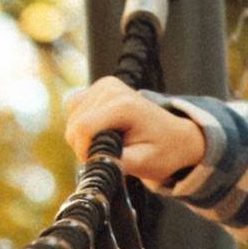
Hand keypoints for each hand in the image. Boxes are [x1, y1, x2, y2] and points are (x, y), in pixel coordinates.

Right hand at [61, 80, 207, 188]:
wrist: (175, 137)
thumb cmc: (162, 151)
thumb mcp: (144, 163)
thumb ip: (117, 162)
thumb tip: (94, 162)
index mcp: (124, 105)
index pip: (83, 128)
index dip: (84, 151)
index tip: (101, 161)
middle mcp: (111, 89)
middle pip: (74, 125)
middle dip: (85, 146)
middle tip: (110, 153)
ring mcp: (104, 85)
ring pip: (71, 118)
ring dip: (84, 137)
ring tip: (110, 142)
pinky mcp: (98, 87)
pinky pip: (74, 110)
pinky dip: (83, 126)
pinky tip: (103, 131)